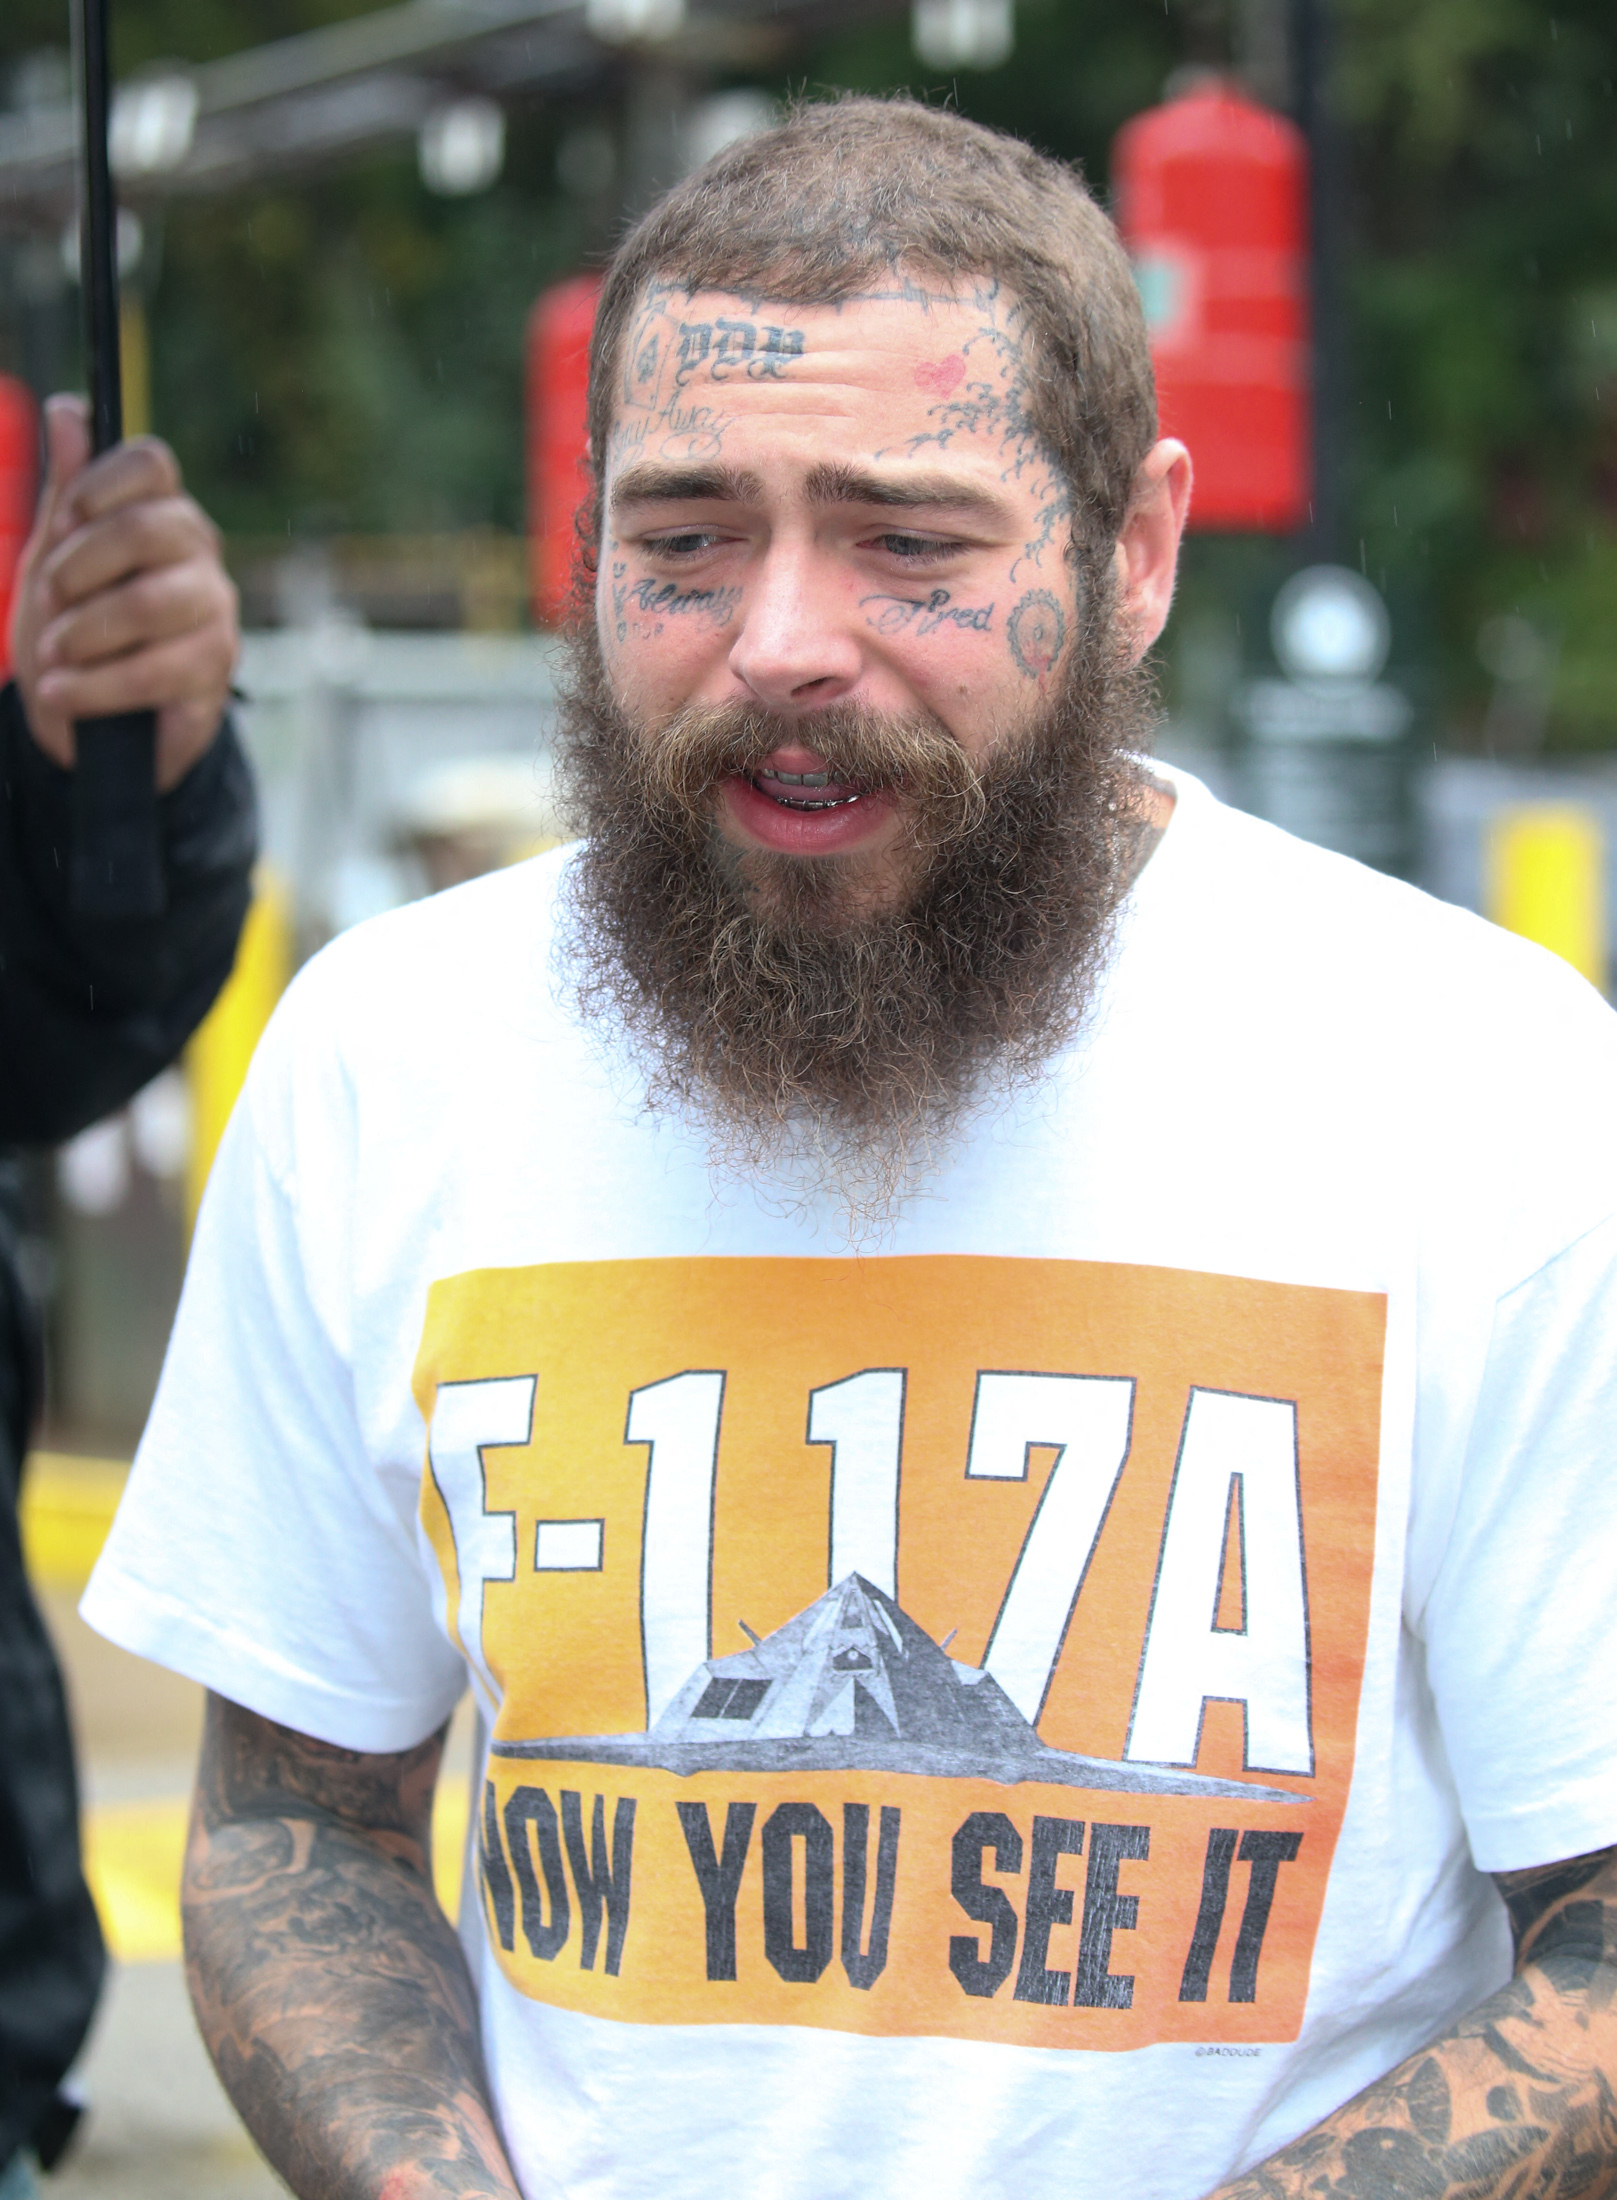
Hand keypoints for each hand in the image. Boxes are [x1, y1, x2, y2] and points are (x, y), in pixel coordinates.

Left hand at [8, 394, 239, 791]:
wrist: (91, 718)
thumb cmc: (77, 628)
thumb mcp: (54, 559)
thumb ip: (65, 492)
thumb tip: (68, 411)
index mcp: (159, 512)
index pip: (151, 464)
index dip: (102, 483)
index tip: (64, 518)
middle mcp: (198, 554)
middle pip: (148, 529)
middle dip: (81, 565)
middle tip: (51, 597)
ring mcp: (214, 611)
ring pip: (149, 603)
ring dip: (83, 632)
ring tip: (52, 656)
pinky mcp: (215, 670)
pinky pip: (154, 669)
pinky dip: (95, 686)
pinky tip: (61, 693)